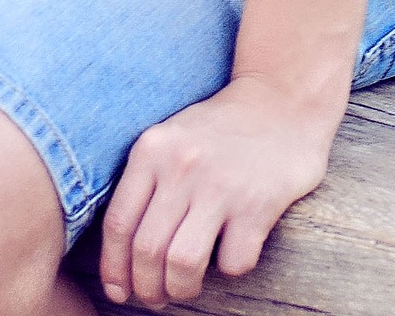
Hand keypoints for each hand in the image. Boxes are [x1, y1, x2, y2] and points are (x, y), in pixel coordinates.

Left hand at [98, 76, 335, 307]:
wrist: (281, 100)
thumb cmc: (219, 129)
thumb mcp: (170, 137)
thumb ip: (146, 181)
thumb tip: (120, 253)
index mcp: (152, 150)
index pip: (118, 223)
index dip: (113, 268)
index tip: (118, 291)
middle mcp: (181, 166)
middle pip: (146, 250)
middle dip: (146, 288)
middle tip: (155, 298)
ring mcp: (220, 185)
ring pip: (182, 264)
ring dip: (180, 289)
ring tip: (184, 289)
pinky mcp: (257, 204)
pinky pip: (232, 262)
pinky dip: (229, 269)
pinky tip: (231, 253)